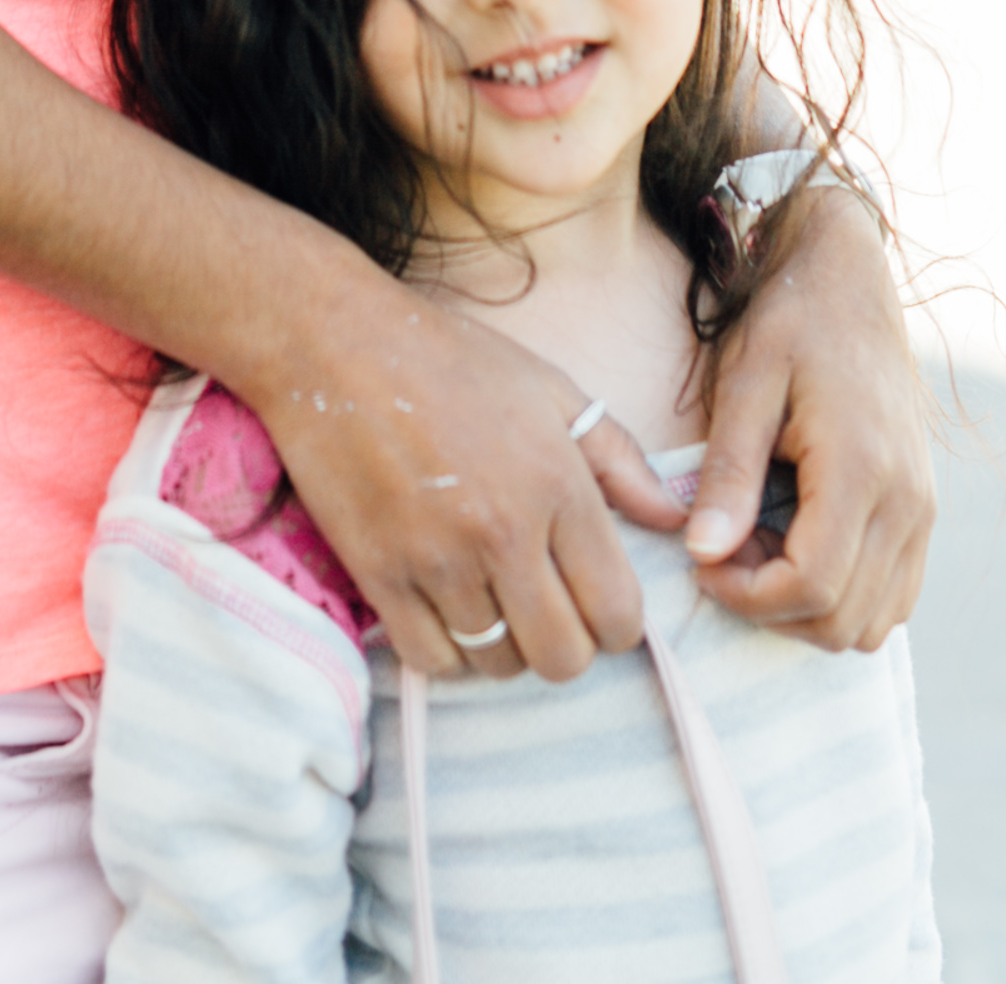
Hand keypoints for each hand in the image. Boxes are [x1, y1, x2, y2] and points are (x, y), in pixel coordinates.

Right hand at [241, 269, 690, 682]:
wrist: (332, 341)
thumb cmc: (446, 356)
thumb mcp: (548, 388)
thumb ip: (619, 460)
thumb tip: (673, 520)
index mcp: (558, 484)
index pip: (618, 612)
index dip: (618, 622)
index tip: (596, 601)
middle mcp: (505, 532)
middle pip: (564, 657)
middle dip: (566, 643)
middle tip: (545, 606)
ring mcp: (438, 560)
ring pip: (499, 664)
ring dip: (505, 646)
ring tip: (493, 599)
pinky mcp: (379, 575)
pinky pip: (432, 660)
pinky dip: (447, 650)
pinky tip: (447, 607)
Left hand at [686, 187, 933, 649]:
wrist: (851, 277)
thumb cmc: (790, 321)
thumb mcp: (745, 383)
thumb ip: (728, 471)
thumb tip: (703, 554)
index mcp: (861, 467)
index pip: (813, 586)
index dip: (749, 597)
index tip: (703, 563)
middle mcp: (908, 501)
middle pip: (843, 620)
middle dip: (772, 608)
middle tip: (725, 552)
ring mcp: (924, 510)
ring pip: (874, 621)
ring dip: (808, 608)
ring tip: (758, 544)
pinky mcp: (924, 509)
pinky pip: (894, 594)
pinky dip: (843, 595)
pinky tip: (795, 542)